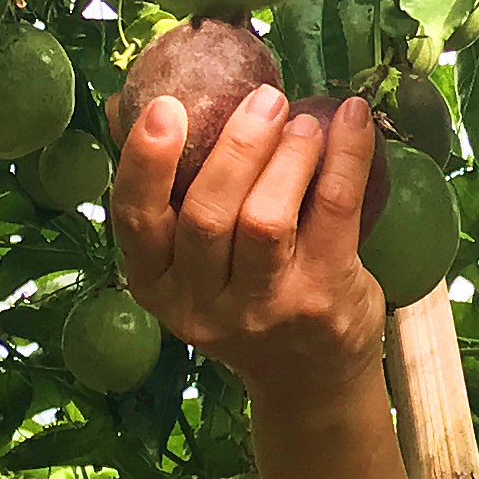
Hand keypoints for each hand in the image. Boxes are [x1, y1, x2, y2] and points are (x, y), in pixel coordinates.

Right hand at [112, 81, 386, 416]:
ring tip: (305, 120)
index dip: (146, 163)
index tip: (165, 108)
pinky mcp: (321, 300)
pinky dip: (345, 158)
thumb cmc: (244, 294)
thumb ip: (166, 192)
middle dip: (236, 148)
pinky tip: (352, 121)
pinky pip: (333, 213)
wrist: (308, 379)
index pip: (136, 223)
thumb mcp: (191, 262)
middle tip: (265, 100)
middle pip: (207, 216)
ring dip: (289, 156)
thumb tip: (126, 106)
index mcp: (156, 284)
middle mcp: (201, 305)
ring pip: (266, 220)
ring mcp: (263, 309)